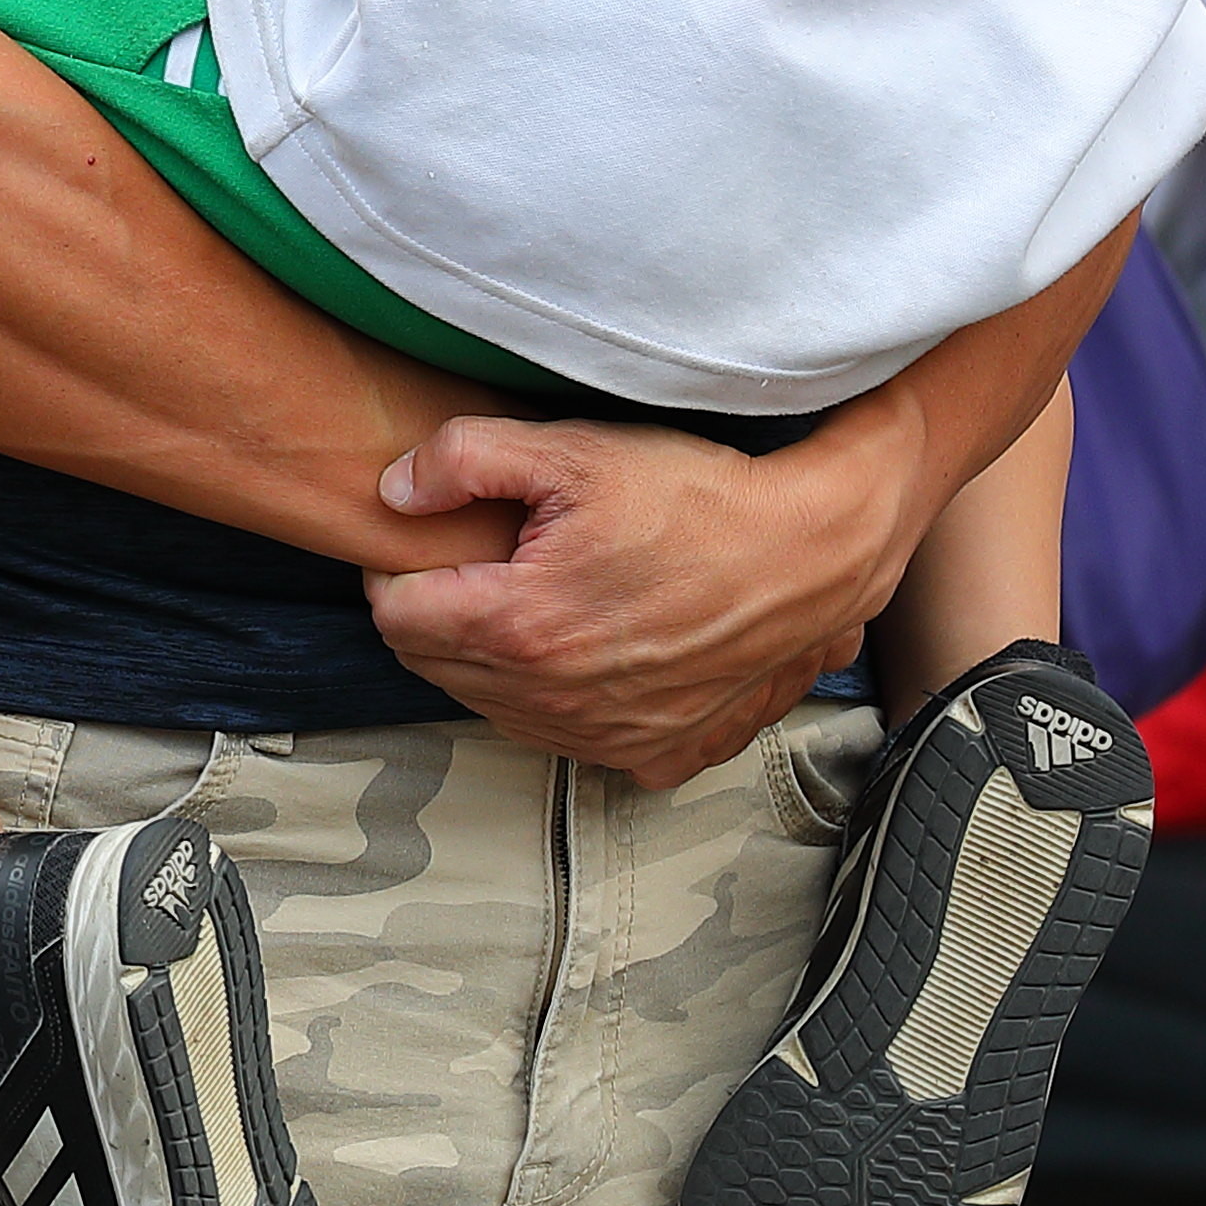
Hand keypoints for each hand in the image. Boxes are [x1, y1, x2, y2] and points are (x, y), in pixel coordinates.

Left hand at [358, 406, 915, 785]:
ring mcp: (603, 738)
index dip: (402, 571)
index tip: (431, 544)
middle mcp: (554, 700)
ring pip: (494, 705)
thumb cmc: (696, 498)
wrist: (810, 553)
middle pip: (437, 665)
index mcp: (520, 627)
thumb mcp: (574, 450)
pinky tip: (590, 647)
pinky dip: (560, 699)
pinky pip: (565, 737)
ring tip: (541, 599)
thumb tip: (395, 492)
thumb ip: (463, 458)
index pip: (398, 616)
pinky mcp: (650, 755)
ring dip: (495, 660)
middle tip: (485, 564)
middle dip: (442, 614)